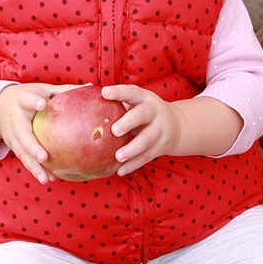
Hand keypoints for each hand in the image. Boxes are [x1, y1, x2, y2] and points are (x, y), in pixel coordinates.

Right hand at [0, 82, 69, 181]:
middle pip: (22, 134)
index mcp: (22, 102)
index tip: (42, 103)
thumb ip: (63, 91)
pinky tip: (48, 179)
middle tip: (44, 156)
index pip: (27, 99)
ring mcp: (12, 136)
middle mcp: (15, 120)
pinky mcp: (13, 147)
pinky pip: (25, 160)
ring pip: (22, 153)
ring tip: (46, 178)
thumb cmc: (29, 97)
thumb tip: (90, 87)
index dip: (33, 101)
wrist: (0, 107)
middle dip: (32, 146)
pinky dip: (36, 170)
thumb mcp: (42, 90)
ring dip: (34, 167)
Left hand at [103, 86, 242, 173]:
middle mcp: (155, 112)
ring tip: (118, 156)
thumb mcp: (136, 103)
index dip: (119, 92)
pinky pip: (146, 157)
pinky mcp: (161, 147)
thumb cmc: (144, 112)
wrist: (176, 126)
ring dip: (132, 149)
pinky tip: (120, 170)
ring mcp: (160, 130)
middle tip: (114, 130)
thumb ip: (117, 101)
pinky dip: (133, 164)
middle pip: (143, 115)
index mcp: (145, 98)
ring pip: (147, 139)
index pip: (132, 92)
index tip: (104, 93)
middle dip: (129, 122)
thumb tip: (85, 92)